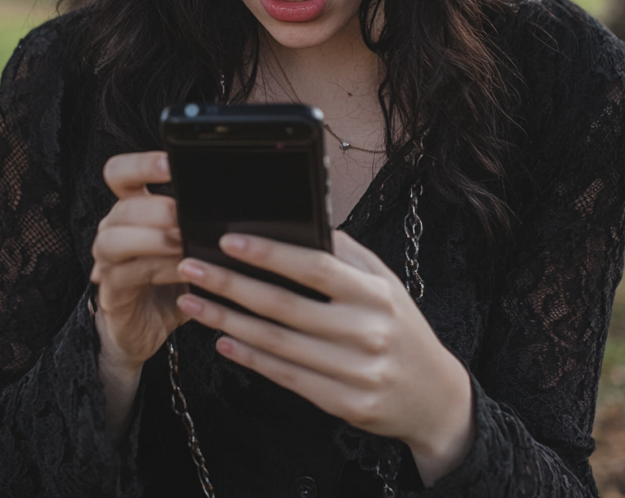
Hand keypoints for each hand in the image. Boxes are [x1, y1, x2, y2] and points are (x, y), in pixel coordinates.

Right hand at [90, 151, 185, 414]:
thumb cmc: (176, 278)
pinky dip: (156, 270)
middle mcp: (114, 230)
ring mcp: (108, 262)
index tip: (171, 162)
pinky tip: (182, 270)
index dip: (141, 164)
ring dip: (151, 238)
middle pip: (122, 205)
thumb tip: (247, 198)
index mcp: (132, 209)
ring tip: (181, 242)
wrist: (150, 327)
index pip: (120, 173)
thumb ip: (204, 221)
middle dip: (155, 208)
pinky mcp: (112, 292)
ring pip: (114, 239)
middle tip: (184, 212)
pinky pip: (126, 276)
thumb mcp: (191, 244)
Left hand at [175, 230, 474, 485]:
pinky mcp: (342, 403)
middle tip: (191, 268)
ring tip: (192, 302)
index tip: (229, 240)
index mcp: (375, 294)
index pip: (315, 268)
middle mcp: (365, 332)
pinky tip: (222, 339)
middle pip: (285, 306)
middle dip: (231, 285)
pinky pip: (285, 377)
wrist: (433, 396)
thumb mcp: (385, 283)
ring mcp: (353, 371)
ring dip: (227, 320)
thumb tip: (304, 220)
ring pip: (276, 343)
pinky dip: (249, 357)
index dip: (270, 252)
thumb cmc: (400, 327)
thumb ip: (347, 254)